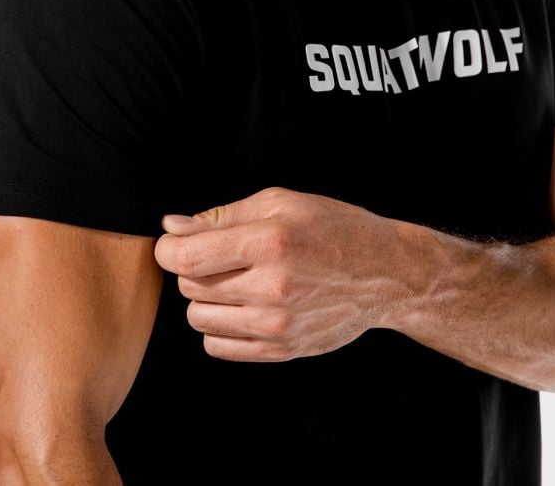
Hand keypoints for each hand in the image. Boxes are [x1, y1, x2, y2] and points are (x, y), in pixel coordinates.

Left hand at [154, 186, 409, 361]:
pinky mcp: (282, 351)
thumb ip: (221, 216)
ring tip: (235, 281)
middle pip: (189, 287)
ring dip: (206, 298)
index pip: (185, 258)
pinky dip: (220, 326)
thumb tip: (172, 227)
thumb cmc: (330, 227)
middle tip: (222, 256)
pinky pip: (218, 347)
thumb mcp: (279, 202)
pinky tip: (242, 306)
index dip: (168, 249)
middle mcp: (272, 288)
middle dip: (194, 268)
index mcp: (269, 243)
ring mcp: (278, 326)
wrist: (385, 272)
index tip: (176, 244)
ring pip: (199, 319)